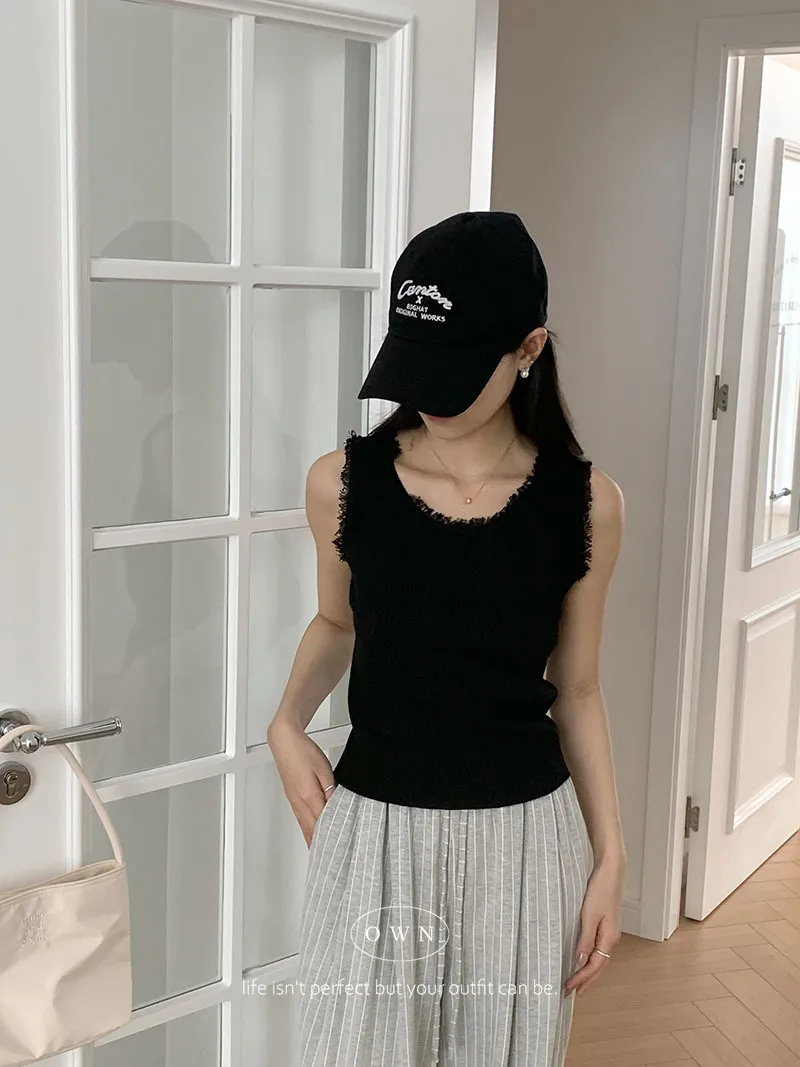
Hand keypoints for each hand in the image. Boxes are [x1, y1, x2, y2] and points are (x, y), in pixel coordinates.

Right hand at [267, 717, 336, 846]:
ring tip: (323, 854)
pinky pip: (300, 820)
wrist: (284, 741)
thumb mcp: (324, 769)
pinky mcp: (292, 798)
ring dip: (313, 841)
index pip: (322, 823)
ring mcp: (293, 801)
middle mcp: (299, 802)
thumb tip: (337, 805)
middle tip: (332, 858)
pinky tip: (312, 834)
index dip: (331, 837)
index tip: (339, 848)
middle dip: (321, 845)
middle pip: (312, 830)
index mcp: (309, 796)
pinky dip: (307, 830)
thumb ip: (331, 789)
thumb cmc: (303, 751)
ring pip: (304, 827)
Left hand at [564, 857, 623, 997]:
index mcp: (609, 938)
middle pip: (599, 966)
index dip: (581, 978)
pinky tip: (585, 960)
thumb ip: (585, 939)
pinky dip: (592, 960)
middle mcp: (612, 938)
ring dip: (589, 972)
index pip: (594, 965)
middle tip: (572, 994)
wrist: (610, 872)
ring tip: (578, 983)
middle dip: (586, 981)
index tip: (569, 988)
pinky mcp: (606, 925)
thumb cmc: (600, 890)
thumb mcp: (589, 915)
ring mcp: (610, 932)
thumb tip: (580, 961)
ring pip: (600, 959)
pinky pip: (599, 949)